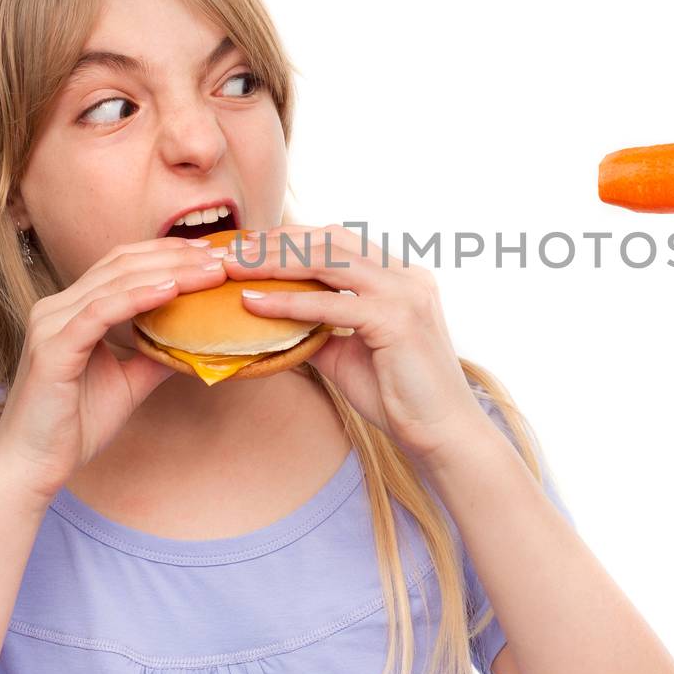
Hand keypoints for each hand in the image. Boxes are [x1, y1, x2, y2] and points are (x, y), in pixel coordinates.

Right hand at [0, 237, 229, 502]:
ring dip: (169, 272)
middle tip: (222, 256)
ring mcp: (51, 324)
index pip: (122, 264)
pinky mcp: (53, 348)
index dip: (166, 253)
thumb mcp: (129, 383)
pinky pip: (100, 312)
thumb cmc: (75, 426)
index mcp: (71, 311)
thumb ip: (155, 356)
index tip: (211, 254)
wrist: (33, 465)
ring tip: (209, 270)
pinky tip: (172, 290)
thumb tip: (196, 342)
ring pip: (116, 282)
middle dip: (176, 256)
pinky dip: (138, 297)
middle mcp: (57, 308)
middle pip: (123, 265)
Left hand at [221, 224, 481, 468]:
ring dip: (276, 261)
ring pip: (329, 260)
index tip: (249, 247)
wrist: (440, 433)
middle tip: (233, 251)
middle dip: (278, 242)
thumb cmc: (399, 397)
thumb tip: (273, 319)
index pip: (338, 241)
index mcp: (400, 277)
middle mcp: (406, 275)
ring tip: (236, 268)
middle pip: (331, 240)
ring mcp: (404, 292)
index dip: (292, 239)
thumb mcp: (348, 353)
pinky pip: (331, 303)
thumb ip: (319, 329)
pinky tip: (254, 303)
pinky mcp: (397, 318)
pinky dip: (288, 300)